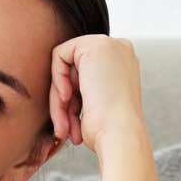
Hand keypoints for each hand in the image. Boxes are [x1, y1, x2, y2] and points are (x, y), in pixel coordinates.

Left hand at [48, 34, 145, 154]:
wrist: (119, 135)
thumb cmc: (108, 131)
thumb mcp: (96, 105)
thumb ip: (83, 89)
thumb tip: (63, 89)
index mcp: (123, 65)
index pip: (84, 74)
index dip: (74, 99)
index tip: (72, 122)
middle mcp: (119, 51)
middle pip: (73, 70)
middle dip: (65, 102)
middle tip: (63, 128)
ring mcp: (109, 45)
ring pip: (64, 67)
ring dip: (59, 101)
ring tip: (64, 126)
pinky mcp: (94, 45)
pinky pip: (59, 56)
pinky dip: (57, 81)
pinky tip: (66, 98)